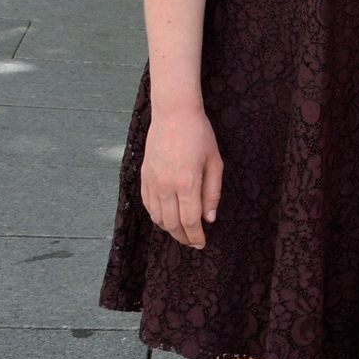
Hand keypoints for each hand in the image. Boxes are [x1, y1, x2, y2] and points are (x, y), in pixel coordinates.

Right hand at [140, 106, 222, 248]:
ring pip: (157, 217)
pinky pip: (147, 205)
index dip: (195, 236)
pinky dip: (156, 217)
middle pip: (172, 224)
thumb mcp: (215, 162)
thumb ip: (212, 192)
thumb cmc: (199, 135)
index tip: (202, 244)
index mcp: (187, 184)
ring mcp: (152, 183)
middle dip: (183, 237)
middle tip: (193, 242)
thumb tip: (209, 218)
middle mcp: (166, 187)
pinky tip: (166, 218)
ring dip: (169, 229)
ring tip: (181, 233)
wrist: (173, 115)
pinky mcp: (144, 177)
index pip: (189, 221)